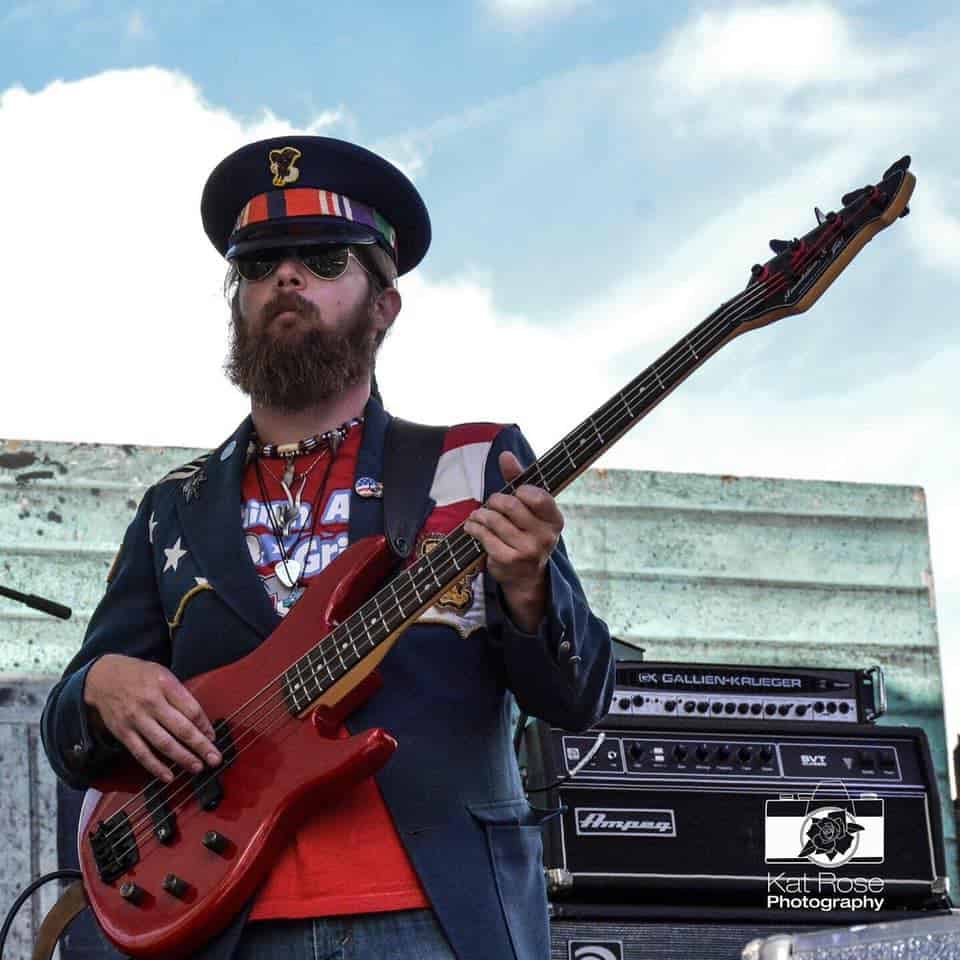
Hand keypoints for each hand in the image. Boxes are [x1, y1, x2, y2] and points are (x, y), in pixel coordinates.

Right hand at [84, 654, 221, 782]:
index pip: (191, 709)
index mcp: (165, 685)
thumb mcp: (163, 675)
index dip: (205, 726)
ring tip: (198, 767)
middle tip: (215, 759)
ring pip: (163, 743)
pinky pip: (141, 753)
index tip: (213, 737)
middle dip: (201, 746)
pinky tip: (168, 776)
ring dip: (183, 758)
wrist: (102, 677)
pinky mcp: (123, 732)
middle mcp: (151, 702)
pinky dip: (155, 767)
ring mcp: (136, 719)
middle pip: (181, 728)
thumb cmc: (139, 675)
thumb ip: (180, 695)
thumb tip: (199, 722)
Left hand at [464, 450, 563, 631]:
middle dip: (495, 500)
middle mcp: (545, 536)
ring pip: (494, 519)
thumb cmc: (526, 532)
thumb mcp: (529, 508)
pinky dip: (474, 527)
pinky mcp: (508, 560)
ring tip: (479, 515)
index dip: (521, 491)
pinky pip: (484, 535)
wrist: (526, 577)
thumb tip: (505, 455)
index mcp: (554, 520)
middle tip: (492, 503)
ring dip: (481, 514)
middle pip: (510, 505)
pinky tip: (472, 526)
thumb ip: (518, 479)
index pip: (538, 496)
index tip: (516, 493)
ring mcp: (527, 551)